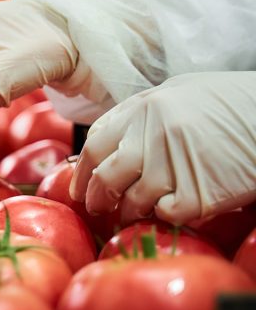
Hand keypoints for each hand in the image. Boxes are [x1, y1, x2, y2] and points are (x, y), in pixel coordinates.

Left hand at [71, 71, 255, 224]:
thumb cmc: (231, 101)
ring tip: (131, 216)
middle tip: (97, 209)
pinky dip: (164, 217)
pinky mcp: (199, 190)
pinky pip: (168, 213)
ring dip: (128, 213)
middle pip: (106, 175)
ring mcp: (174, 162)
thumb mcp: (178, 92)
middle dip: (97, 198)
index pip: (95, 144)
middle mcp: (151, 133)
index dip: (82, 172)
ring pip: (133, 200)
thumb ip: (144, 114)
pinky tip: (169, 211)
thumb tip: (114, 139)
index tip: (79, 188)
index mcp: (143, 107)